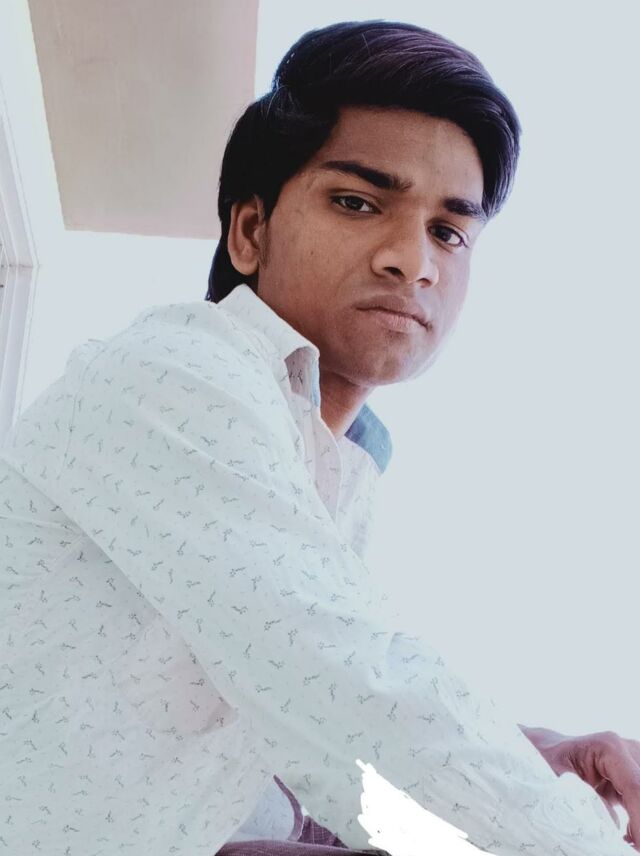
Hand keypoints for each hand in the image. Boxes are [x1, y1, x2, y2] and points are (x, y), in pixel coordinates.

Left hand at [520, 724, 639, 849]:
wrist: (543, 749)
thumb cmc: (543, 760)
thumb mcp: (556, 779)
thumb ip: (582, 798)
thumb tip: (612, 826)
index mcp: (608, 747)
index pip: (637, 788)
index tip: (636, 847)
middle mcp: (626, 750)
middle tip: (629, 846)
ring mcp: (633, 761)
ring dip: (639, 822)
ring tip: (627, 841)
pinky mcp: (633, 776)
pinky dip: (638, 821)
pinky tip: (627, 836)